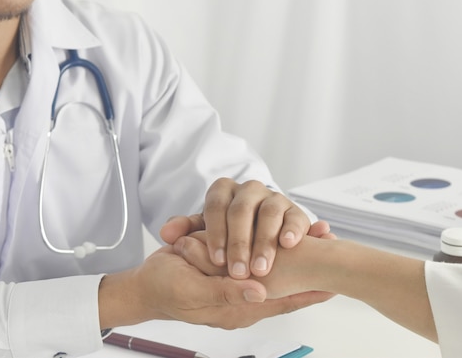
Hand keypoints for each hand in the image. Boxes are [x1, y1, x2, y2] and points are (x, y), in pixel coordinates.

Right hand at [98, 245, 331, 329]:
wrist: (144, 285)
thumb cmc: (165, 289)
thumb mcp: (193, 292)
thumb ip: (226, 294)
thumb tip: (260, 292)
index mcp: (239, 309)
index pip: (282, 302)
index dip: (308, 292)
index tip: (334, 283)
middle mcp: (244, 297)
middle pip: (286, 289)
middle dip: (311, 274)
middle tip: (336, 255)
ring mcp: (238, 283)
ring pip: (277, 275)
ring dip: (297, 261)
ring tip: (321, 244)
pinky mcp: (231, 269)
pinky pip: (261, 265)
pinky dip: (277, 252)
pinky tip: (290, 243)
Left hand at [161, 178, 313, 278]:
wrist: (262, 240)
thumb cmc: (228, 236)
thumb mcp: (206, 233)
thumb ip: (186, 232)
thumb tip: (166, 234)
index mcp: (224, 191)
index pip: (215, 205)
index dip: (215, 232)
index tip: (216, 260)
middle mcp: (249, 190)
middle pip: (242, 210)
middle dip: (239, 243)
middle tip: (237, 272)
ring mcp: (274, 198)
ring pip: (269, 213)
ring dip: (264, 242)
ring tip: (260, 268)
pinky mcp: (295, 211)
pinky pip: (295, 217)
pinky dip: (291, 230)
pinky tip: (286, 245)